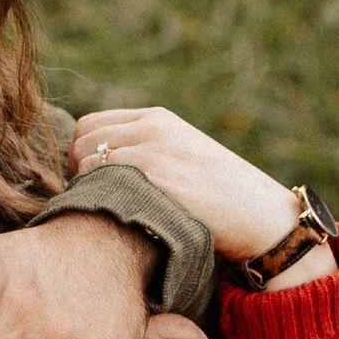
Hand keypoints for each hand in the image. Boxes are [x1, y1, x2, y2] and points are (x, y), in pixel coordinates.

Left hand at [62, 104, 306, 272]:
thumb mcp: (185, 156)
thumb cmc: (223, 197)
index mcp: (159, 119)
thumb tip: (102, 165)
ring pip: (86, 161)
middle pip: (81, 140)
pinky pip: (100, 180)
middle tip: (91, 201)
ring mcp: (155, 151)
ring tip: (103, 213)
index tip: (90, 183)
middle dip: (76, 171)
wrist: (261, 217)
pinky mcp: (158, 178)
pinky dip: (96, 199)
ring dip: (85, 188)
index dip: (81, 154)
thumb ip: (149, 150)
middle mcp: (154, 128)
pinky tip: (112, 219)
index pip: (90, 124)